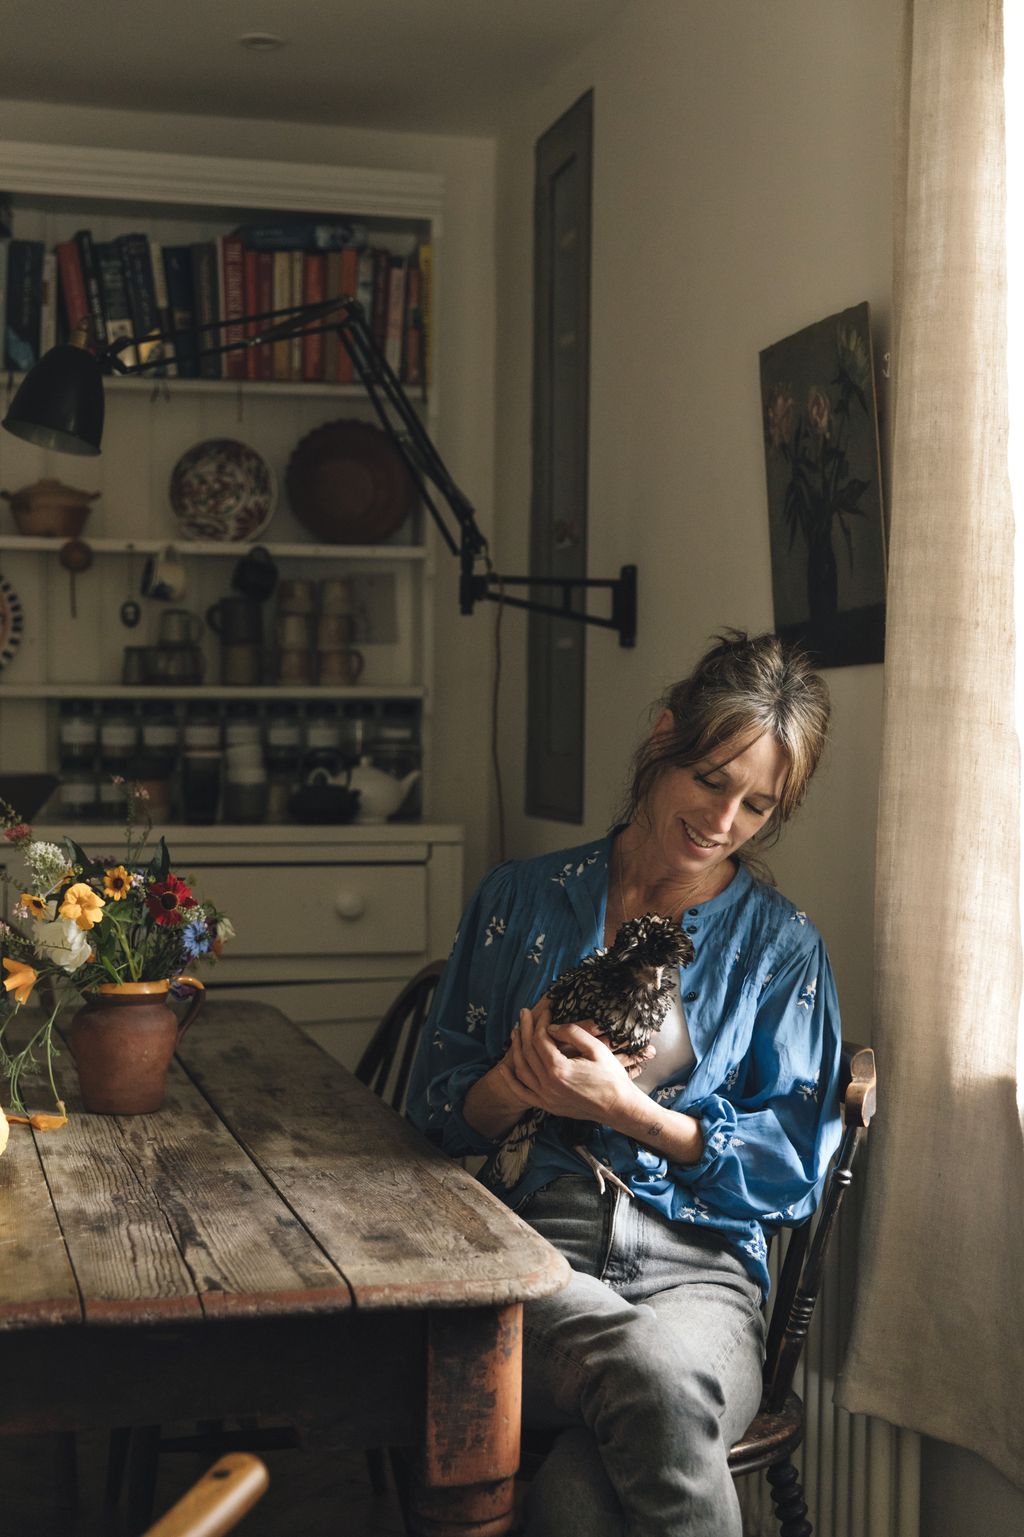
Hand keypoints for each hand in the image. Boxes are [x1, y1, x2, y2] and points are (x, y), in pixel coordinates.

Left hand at [505, 1000, 641, 1123]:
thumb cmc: (612, 1077)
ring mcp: (546, 1097)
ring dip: (516, 1049)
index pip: (541, 1039)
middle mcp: (548, 1085)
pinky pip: (523, 1093)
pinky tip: (504, 1069)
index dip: (541, 1022)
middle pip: (529, 1051)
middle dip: (526, 1029)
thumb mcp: (596, 1049)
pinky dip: (511, 1081)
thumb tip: (552, 1027)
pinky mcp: (548, 1106)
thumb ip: (572, 1033)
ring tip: (515, 1032)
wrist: (619, 1107)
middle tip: (524, 1013)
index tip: (546, 1010)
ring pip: (523, 1069)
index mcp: (560, 1069)